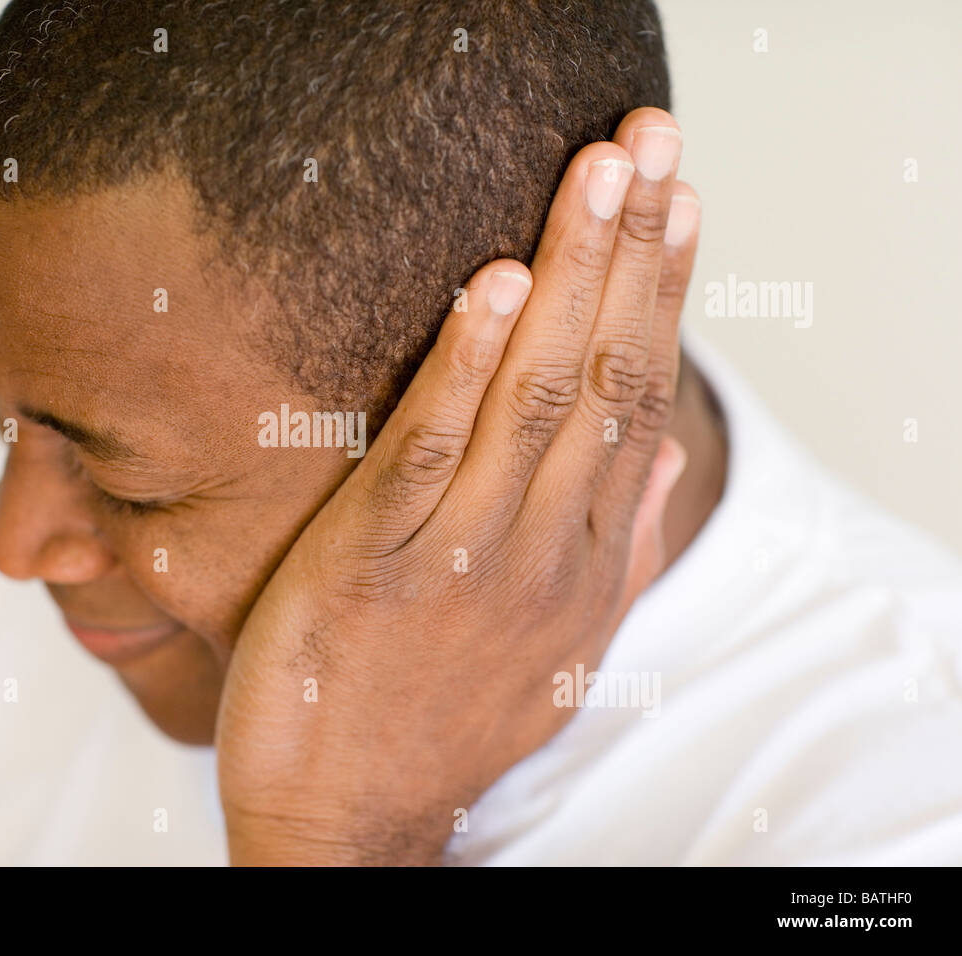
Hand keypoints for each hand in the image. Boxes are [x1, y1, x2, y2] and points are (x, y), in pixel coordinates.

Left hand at [216, 109, 699, 864]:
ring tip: (595, 175)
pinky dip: (464, 365)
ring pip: (536, 398)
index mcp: (585, 562)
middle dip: (632, 251)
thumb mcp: (555, 650)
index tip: (680, 204)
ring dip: (568, 277)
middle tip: (652, 142)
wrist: (350, 826)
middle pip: (604, 377)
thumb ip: (617, 552)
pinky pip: (432, 452)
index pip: (640, 399)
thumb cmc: (442, 724)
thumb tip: (666, 461)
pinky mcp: (378, 565)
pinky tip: (489, 287)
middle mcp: (544, 551)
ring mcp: (465, 557)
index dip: (662, 292)